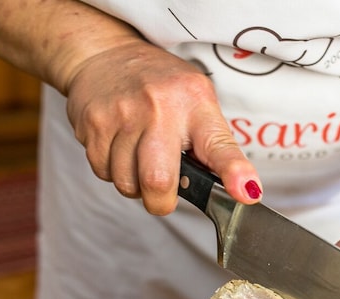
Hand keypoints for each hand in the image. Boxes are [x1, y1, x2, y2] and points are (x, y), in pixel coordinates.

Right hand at [64, 40, 261, 213]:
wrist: (106, 55)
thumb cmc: (162, 89)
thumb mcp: (199, 105)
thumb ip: (216, 148)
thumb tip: (243, 191)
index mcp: (195, 104)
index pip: (219, 146)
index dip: (234, 174)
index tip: (247, 193)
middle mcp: (158, 107)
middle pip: (157, 182)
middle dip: (161, 201)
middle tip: (164, 192)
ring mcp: (121, 115)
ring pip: (126, 184)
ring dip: (134, 185)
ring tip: (139, 159)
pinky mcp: (92, 125)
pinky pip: (103, 173)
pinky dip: (113, 172)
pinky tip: (120, 150)